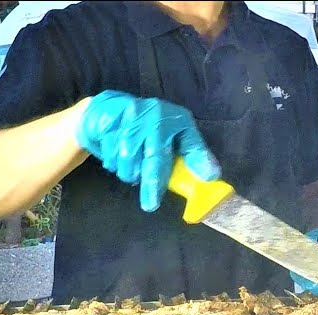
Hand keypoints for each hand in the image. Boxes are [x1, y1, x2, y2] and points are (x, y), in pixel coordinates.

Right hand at [75, 90, 220, 211]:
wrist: (108, 107)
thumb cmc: (148, 127)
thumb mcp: (176, 136)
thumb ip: (193, 154)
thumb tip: (211, 175)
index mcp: (175, 118)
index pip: (186, 144)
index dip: (193, 161)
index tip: (200, 180)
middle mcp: (153, 114)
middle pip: (152, 155)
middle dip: (151, 183)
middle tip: (150, 204)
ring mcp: (128, 115)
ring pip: (127, 158)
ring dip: (129, 172)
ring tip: (132, 172)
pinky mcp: (107, 120)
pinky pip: (109, 153)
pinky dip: (113, 163)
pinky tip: (116, 159)